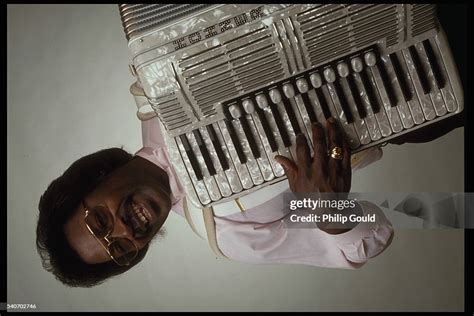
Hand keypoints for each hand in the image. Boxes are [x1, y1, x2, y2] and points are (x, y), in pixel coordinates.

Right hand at [275, 117, 353, 233]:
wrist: (330, 212)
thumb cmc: (312, 201)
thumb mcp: (295, 187)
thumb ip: (289, 170)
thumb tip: (279, 158)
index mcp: (306, 173)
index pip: (302, 151)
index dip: (301, 140)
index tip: (300, 135)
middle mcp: (320, 170)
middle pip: (319, 144)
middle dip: (317, 131)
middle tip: (316, 124)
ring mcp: (334, 170)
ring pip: (334, 146)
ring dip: (332, 131)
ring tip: (331, 122)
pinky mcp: (345, 172)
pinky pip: (346, 153)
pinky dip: (344, 143)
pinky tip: (341, 136)